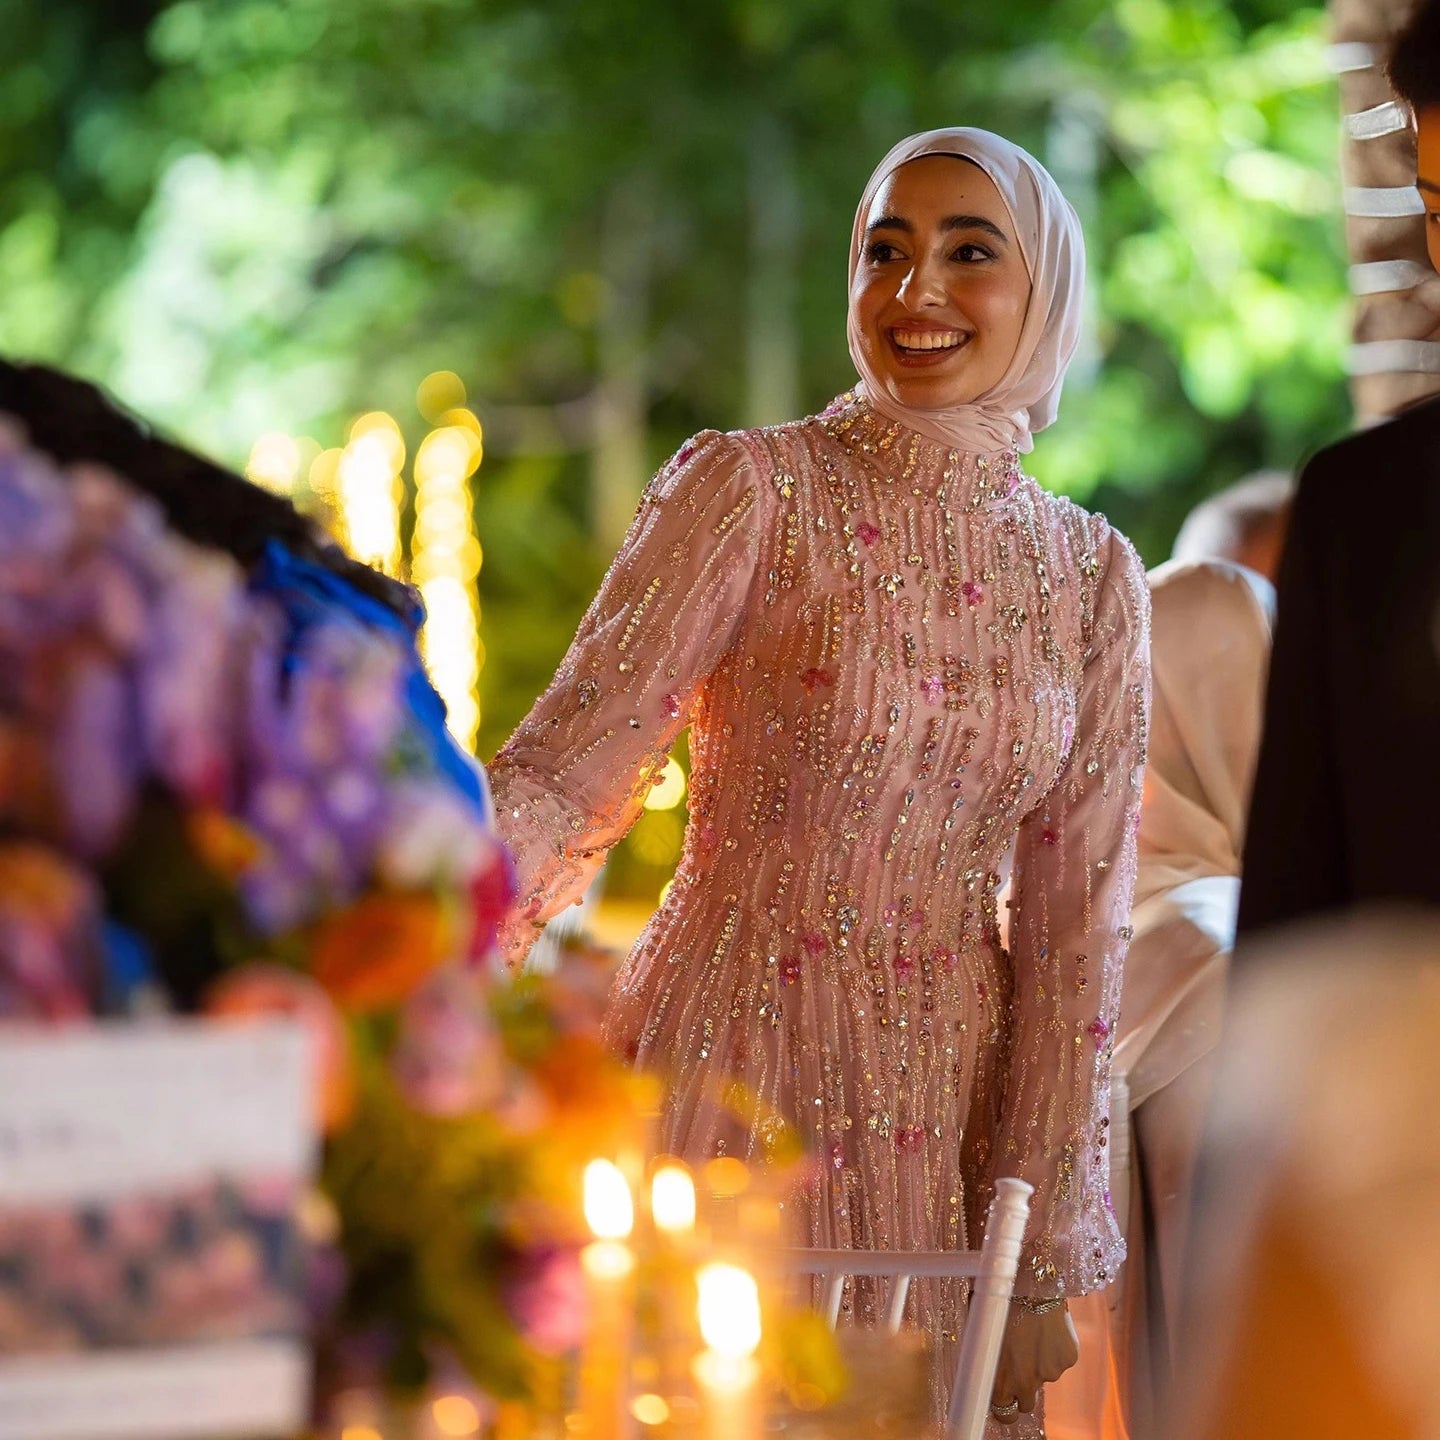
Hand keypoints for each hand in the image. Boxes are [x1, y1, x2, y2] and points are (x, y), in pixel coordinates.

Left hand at [989, 1301, 1078, 1424]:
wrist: (1029, 1281)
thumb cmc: (998, 1301)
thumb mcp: (982, 1330)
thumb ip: (985, 1356)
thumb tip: (981, 1363)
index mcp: (1000, 1379)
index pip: (1004, 1413)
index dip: (1004, 1404)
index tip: (1004, 1396)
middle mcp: (1025, 1382)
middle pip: (1026, 1403)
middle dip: (1023, 1389)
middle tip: (1020, 1365)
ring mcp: (1050, 1372)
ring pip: (1045, 1376)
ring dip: (1039, 1361)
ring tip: (1032, 1331)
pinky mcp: (1067, 1359)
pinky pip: (1060, 1359)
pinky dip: (1055, 1348)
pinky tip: (1047, 1326)